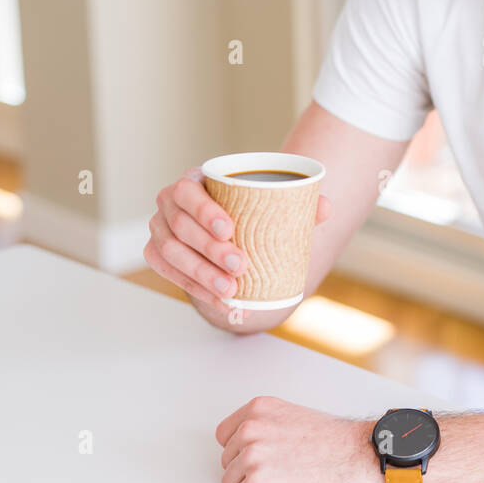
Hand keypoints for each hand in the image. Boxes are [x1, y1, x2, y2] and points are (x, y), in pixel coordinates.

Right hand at [145, 167, 331, 311]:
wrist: (233, 230)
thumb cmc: (251, 210)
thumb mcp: (273, 203)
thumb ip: (299, 202)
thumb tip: (325, 207)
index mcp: (195, 181)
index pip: (188, 191)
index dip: (204, 211)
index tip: (229, 229)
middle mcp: (169, 203)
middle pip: (180, 226)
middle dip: (209, 249)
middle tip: (240, 265)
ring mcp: (160, 229)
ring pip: (171, 252)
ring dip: (200, 274)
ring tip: (231, 289)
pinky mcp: (158, 254)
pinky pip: (168, 273)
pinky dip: (195, 289)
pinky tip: (221, 301)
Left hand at [216, 395, 381, 482]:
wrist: (355, 454)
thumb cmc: (332, 439)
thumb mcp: (291, 416)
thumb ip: (263, 425)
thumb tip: (243, 444)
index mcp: (258, 409)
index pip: (225, 435)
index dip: (240, 449)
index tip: (254, 454)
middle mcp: (251, 429)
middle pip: (228, 461)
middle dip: (247, 468)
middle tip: (277, 467)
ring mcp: (252, 456)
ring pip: (232, 482)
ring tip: (282, 476)